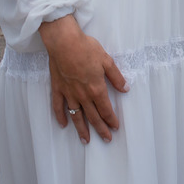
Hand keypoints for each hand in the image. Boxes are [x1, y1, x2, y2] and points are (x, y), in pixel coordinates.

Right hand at [38, 15, 129, 142]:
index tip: (115, 128)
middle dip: (101, 129)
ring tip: (86, 140)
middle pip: (93, 116)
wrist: (64, 43)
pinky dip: (60, 116)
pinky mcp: (58, 89)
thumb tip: (125, 89)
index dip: (111, 120)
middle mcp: (83, 95)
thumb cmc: (87, 49)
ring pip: (76, 116)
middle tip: (106, 139)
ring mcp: (69, 93)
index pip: (106, 109)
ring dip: (81, 129)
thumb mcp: (107, 61)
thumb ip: (116, 77)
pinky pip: (58, 106)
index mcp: (96, 89)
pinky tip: (63, 125)